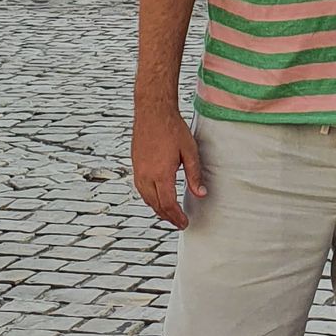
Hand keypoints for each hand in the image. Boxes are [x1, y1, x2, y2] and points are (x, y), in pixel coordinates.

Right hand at [132, 99, 204, 230]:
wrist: (152, 112)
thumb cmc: (172, 128)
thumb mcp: (189, 151)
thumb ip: (194, 175)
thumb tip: (201, 194)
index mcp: (161, 174)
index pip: (168, 204)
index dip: (176, 217)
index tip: (184, 223)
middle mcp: (146, 175)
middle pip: (156, 205)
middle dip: (168, 217)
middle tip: (179, 222)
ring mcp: (138, 171)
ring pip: (146, 199)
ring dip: (158, 209)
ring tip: (169, 214)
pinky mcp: (135, 165)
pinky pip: (141, 189)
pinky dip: (150, 198)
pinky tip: (157, 198)